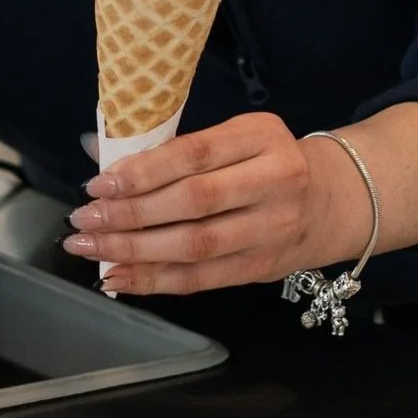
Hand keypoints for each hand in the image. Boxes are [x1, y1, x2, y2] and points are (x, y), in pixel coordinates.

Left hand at [61, 112, 371, 297]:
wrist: (332, 198)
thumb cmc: (264, 160)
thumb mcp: (232, 137)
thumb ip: (172, 147)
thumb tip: (96, 152)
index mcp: (259, 136)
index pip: (194, 155)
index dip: (142, 171)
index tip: (98, 184)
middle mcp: (273, 181)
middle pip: (193, 203)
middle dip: (130, 215)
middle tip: (84, 219)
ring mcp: (273, 229)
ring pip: (196, 247)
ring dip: (135, 252)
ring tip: (90, 248)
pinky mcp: (264, 267)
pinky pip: (203, 279)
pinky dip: (155, 281)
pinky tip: (118, 277)